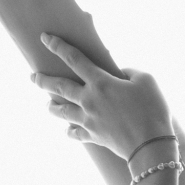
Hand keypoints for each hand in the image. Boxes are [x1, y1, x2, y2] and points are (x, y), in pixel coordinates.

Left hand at [32, 33, 173, 159]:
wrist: (151, 146)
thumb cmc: (152, 110)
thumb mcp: (147, 81)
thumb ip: (129, 72)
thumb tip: (119, 74)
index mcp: (101, 82)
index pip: (74, 59)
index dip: (58, 46)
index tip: (44, 38)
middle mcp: (89, 100)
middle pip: (59, 87)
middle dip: (43, 80)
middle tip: (32, 76)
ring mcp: (89, 120)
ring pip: (62, 112)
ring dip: (52, 107)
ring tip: (47, 104)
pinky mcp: (94, 137)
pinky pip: (76, 133)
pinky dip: (70, 131)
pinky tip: (67, 130)